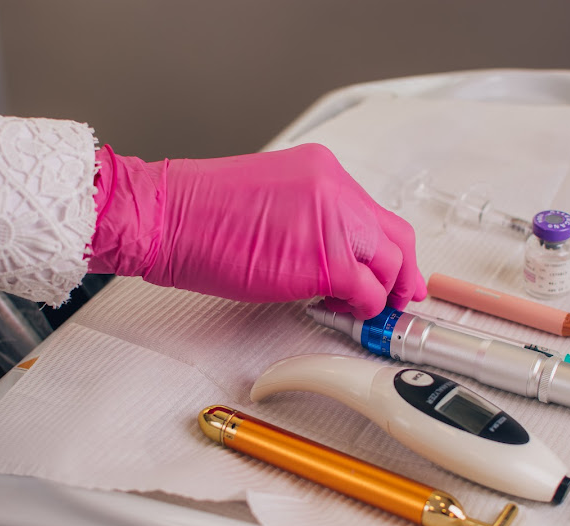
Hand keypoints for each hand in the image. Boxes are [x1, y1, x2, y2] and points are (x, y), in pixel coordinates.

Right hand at [89, 143, 426, 318]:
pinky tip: (340, 310)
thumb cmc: (200, 213)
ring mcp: (335, 222)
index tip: (390, 270)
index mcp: (323, 170)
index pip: (375, 212)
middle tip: (397, 298)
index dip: (387, 247)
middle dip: (402, 273)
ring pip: (389, 266)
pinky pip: (366, 292)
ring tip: (357, 307)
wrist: (166, 217)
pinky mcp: (326, 260)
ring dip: (380, 294)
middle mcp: (337, 189)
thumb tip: (334, 255)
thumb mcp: (272, 200)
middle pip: (395, 237)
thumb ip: (311, 218)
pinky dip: (360, 308)